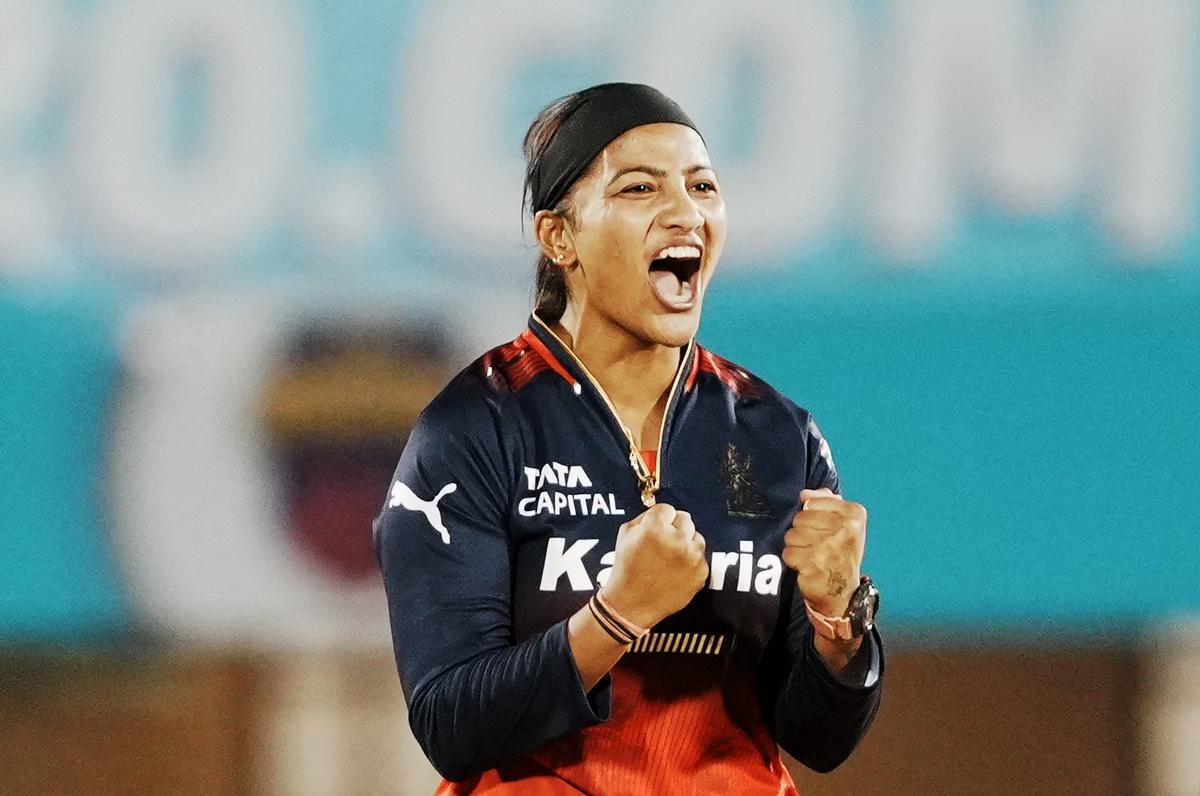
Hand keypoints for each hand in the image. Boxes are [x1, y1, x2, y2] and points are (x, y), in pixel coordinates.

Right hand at [601, 503, 708, 628]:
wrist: (632, 604)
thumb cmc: (626, 570)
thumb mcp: (625, 535)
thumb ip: (645, 517)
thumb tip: (663, 512)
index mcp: (655, 528)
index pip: (667, 509)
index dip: (659, 519)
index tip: (656, 528)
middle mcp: (676, 540)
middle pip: (685, 519)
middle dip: (674, 527)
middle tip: (662, 542)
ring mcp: (691, 557)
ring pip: (696, 536)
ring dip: (685, 542)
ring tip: (669, 557)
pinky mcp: (701, 572)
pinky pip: (700, 557)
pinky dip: (690, 561)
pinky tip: (675, 569)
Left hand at [782, 488, 867, 616]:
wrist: (843, 591)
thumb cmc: (840, 551)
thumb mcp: (843, 522)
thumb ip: (825, 500)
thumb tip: (804, 494)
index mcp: (854, 514)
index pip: (811, 502)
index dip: (810, 515)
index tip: (823, 529)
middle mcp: (846, 529)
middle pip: (800, 518)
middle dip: (801, 531)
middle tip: (816, 544)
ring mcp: (830, 548)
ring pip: (792, 534)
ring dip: (796, 546)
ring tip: (811, 554)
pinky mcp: (814, 565)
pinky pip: (788, 552)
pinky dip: (793, 559)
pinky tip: (806, 565)